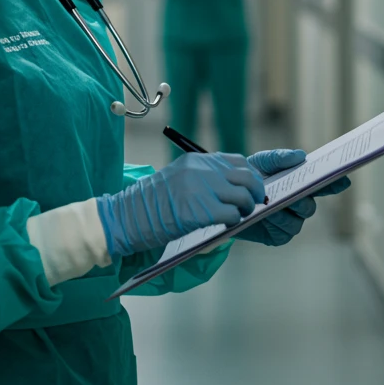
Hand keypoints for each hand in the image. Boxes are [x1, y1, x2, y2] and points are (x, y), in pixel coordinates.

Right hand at [96, 152, 264, 258]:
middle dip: (255, 191)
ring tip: (239, 215)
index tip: (253, 188)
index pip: (238, 161)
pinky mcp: (200, 211)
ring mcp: (201, 189)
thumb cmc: (152, 203)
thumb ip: (204, 178)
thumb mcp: (179, 179)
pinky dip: (234, 221)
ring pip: (243, 195)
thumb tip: (234, 188)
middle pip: (245, 176)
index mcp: (197, 160)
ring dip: (246, 208)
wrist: (128, 216)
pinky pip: (232, 214)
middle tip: (254, 204)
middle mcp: (201, 170)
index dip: (251, 176)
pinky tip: (227, 224)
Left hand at [234, 149, 351, 246]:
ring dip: (286, 214)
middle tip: (294, 195)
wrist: (229, 195)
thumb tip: (300, 156)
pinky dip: (276, 224)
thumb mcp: (262, 162)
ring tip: (271, 205)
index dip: (335, 184)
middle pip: (310, 207)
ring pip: (298, 222)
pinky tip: (266, 216)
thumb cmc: (250, 176)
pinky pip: (284, 233)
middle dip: (302, 201)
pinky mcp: (278, 236)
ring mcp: (290, 222)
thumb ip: (279, 157)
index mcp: (300, 185)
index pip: (322, 186)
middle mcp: (299, 205)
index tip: (344, 181)